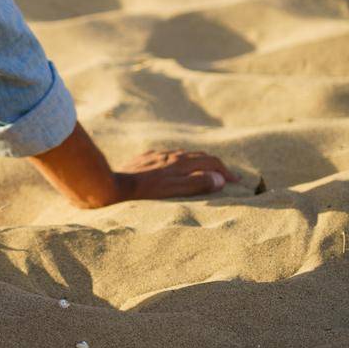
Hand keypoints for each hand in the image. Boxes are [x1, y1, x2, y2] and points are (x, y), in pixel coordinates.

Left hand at [111, 147, 240, 202]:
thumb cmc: (145, 192)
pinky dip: (179, 162)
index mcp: (180, 162)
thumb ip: (197, 183)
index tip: (236, 181)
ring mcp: (156, 155)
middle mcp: (170, 155)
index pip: (211, 161)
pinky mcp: (143, 159)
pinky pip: (166, 157)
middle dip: (214, 165)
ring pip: (182, 155)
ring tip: (203, 172)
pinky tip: (175, 169)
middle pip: (199, 155)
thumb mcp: (174, 190)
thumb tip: (219, 179)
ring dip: (197, 162)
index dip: (225, 171)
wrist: (113, 185)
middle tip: (225, 177)